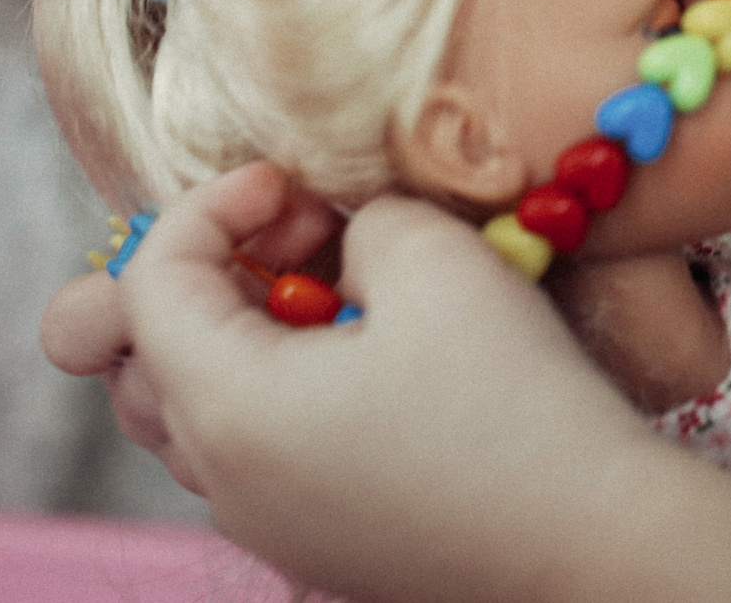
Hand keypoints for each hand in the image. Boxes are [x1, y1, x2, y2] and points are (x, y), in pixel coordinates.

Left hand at [81, 164, 659, 602]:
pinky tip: (365, 354)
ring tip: (331, 290)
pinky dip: (270, 382)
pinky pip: (245, 448)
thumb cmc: (511, 406)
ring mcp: (264, 519)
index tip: (291, 182)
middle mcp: (222, 477)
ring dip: (233, 329)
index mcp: (225, 407)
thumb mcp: (436, 260)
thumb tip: (347, 242)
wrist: (591, 547)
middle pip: (139, 355)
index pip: (146, 282)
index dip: (209, 205)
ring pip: (185, 407)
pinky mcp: (313, 536)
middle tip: (298, 234)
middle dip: (206, 268)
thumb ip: (362, 221)